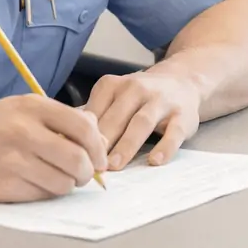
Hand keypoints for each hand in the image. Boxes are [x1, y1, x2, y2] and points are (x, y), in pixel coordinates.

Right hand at [0, 95, 106, 202]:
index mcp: (33, 107)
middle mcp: (23, 132)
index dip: (98, 148)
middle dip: (87, 173)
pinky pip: (40, 196)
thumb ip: (62, 118)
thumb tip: (99, 138)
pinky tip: (33, 182)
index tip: (99, 159)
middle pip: (77, 161)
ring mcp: (12, 160)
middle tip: (82, 174)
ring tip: (55, 177)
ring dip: (65, 185)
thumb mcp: (24, 108)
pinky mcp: (3, 186)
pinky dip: (43, 193)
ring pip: (62, 184)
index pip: (83, 128)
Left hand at [85, 70, 200, 170]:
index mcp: (113, 85)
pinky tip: (155, 161)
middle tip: (90, 165)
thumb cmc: (140, 97)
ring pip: (141, 123)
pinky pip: (174, 132)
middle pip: (116, 117)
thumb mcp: (114, 97)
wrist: (182, 81)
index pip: (95, 110)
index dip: (83, 134)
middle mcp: (136, 88)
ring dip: (126, 145)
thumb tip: (64, 138)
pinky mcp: (182, 115)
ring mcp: (161, 100)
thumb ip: (94, 115)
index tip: (74, 154)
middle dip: (103, 142)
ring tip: (115, 166)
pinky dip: (165, 147)